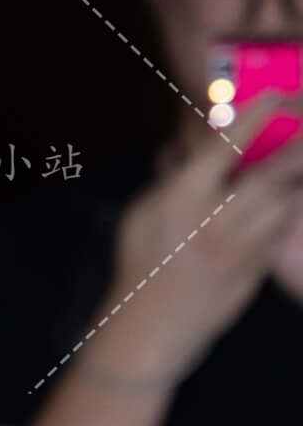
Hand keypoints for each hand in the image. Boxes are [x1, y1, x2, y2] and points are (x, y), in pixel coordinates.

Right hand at [92, 87, 302, 389]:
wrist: (152, 328)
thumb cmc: (139, 267)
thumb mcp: (141, 215)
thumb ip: (169, 179)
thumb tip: (184, 148)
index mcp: (184, 198)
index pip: (228, 146)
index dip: (256, 116)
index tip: (275, 97)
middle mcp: (219, 219)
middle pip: (274, 173)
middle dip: (298, 148)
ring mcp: (243, 247)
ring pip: (287, 203)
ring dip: (296, 183)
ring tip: (297, 169)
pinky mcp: (257, 269)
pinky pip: (282, 233)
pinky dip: (288, 215)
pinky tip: (287, 205)